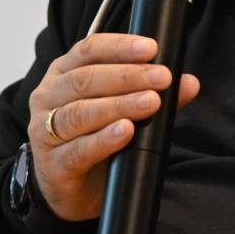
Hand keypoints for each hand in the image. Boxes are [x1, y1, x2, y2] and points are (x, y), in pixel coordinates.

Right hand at [26, 34, 199, 220]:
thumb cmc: (93, 137)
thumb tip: (189, 83)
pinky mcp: (54, 165)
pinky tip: (125, 131)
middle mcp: (49, 97)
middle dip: (128, 76)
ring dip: (119, 105)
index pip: (89, 50)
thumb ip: (153, 94)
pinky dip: (104, 139)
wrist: (71, 189)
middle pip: (86, 79)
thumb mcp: (121, 109)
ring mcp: (45, 131)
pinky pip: (79, 149)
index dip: (120, 46)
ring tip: (150, 102)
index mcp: (63, 73)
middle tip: (162, 77)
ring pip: (80, 112)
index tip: (151, 48)